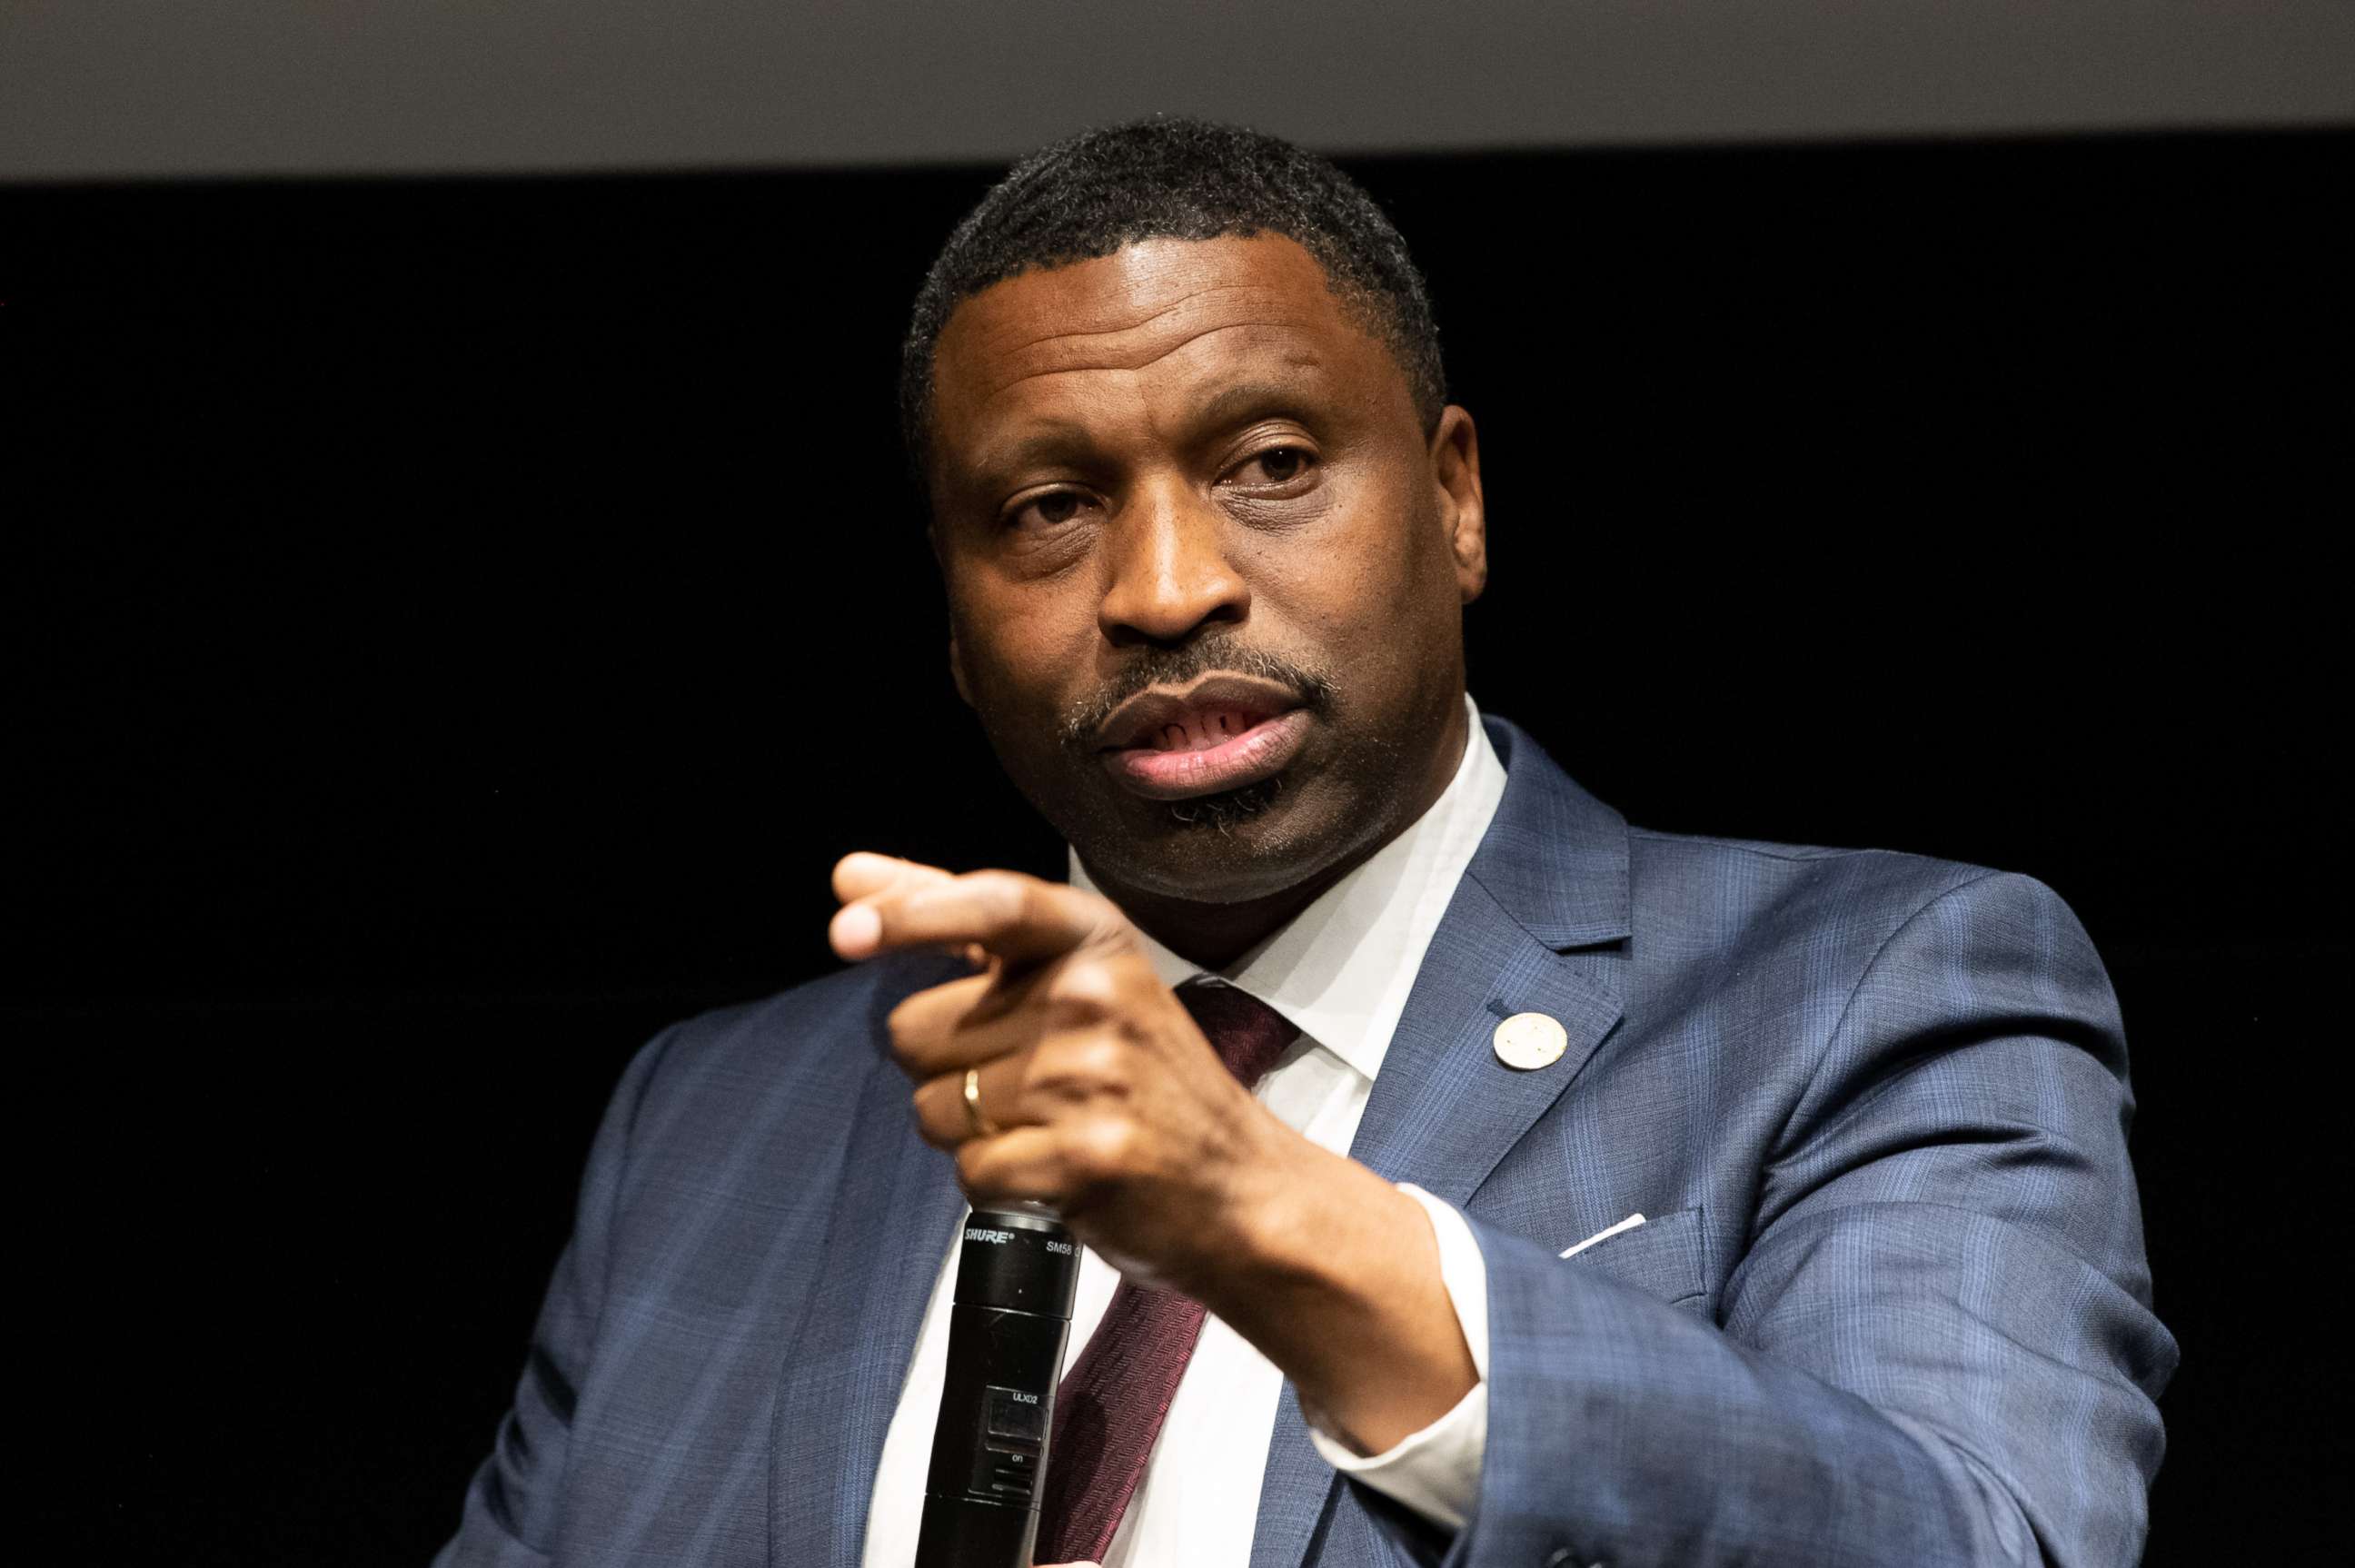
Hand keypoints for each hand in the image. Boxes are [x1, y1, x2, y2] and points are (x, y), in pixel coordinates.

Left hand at [829, 852, 1302, 1291]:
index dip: (911, 913)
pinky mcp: (1083, 1157)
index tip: (847, 927)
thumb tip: (850, 877)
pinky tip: (1055, 1172)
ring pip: (934, 1108)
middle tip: (1028, 1083)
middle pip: (916, 1030)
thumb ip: (960, 922)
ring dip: (973, 1130)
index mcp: (1093, 940)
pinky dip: (998, 1183)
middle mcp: (1094, 996)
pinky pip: (972, 1169)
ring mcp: (1090, 1077)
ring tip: (1048, 1127)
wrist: (1240, 1190)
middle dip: (945, 1067)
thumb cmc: (1146, 1080)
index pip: (990, 905)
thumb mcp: (1079, 979)